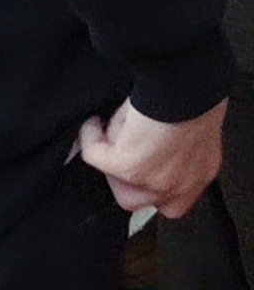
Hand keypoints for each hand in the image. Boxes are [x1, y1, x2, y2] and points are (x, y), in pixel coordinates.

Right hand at [80, 97, 225, 220]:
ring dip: (109, 163)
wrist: (185, 87)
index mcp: (200, 173)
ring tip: (110, 134)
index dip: (148, 185)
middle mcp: (180, 185)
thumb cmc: (191, 97)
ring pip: (117, 188)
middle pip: (139, 201)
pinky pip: (94, 156)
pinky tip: (96, 121)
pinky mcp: (128, 168)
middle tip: (121, 151)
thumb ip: (171, 149)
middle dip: (124, 180)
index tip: (139, 164)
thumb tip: (141, 143)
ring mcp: (153, 181)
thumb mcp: (190, 132)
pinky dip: (90, 135)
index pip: (172, 201)